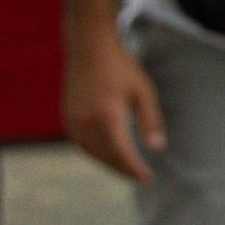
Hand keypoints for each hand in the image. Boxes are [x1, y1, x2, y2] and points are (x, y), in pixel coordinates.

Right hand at [63, 27, 165, 181]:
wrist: (90, 46)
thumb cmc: (120, 66)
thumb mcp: (143, 92)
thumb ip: (150, 121)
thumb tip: (157, 148)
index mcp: (107, 117)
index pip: (122, 154)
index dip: (135, 169)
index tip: (148, 178)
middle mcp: (86, 122)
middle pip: (106, 157)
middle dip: (123, 170)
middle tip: (139, 176)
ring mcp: (73, 119)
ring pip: (91, 153)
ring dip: (108, 164)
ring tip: (125, 168)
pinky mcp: (67, 115)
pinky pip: (80, 143)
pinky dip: (94, 153)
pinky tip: (106, 153)